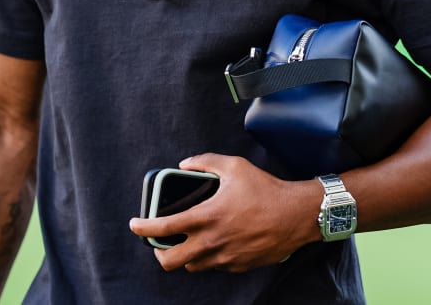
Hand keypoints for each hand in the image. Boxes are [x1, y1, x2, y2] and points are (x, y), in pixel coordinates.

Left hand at [128, 153, 322, 272]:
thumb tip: (184, 164)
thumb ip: (205, 162)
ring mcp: (224, 258)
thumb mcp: (234, 167)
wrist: (296, 216)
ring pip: (191, 266)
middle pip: (170, 261)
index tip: (134, 224)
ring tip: (189, 240)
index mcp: (206, 217)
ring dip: (185, 255)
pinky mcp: (237, 266)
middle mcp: (212, 242)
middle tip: (159, 242)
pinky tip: (216, 241)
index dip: (143, 228)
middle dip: (158, 252)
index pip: (163, 228)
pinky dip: (208, 257)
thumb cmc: (266, 190)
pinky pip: (214, 266)